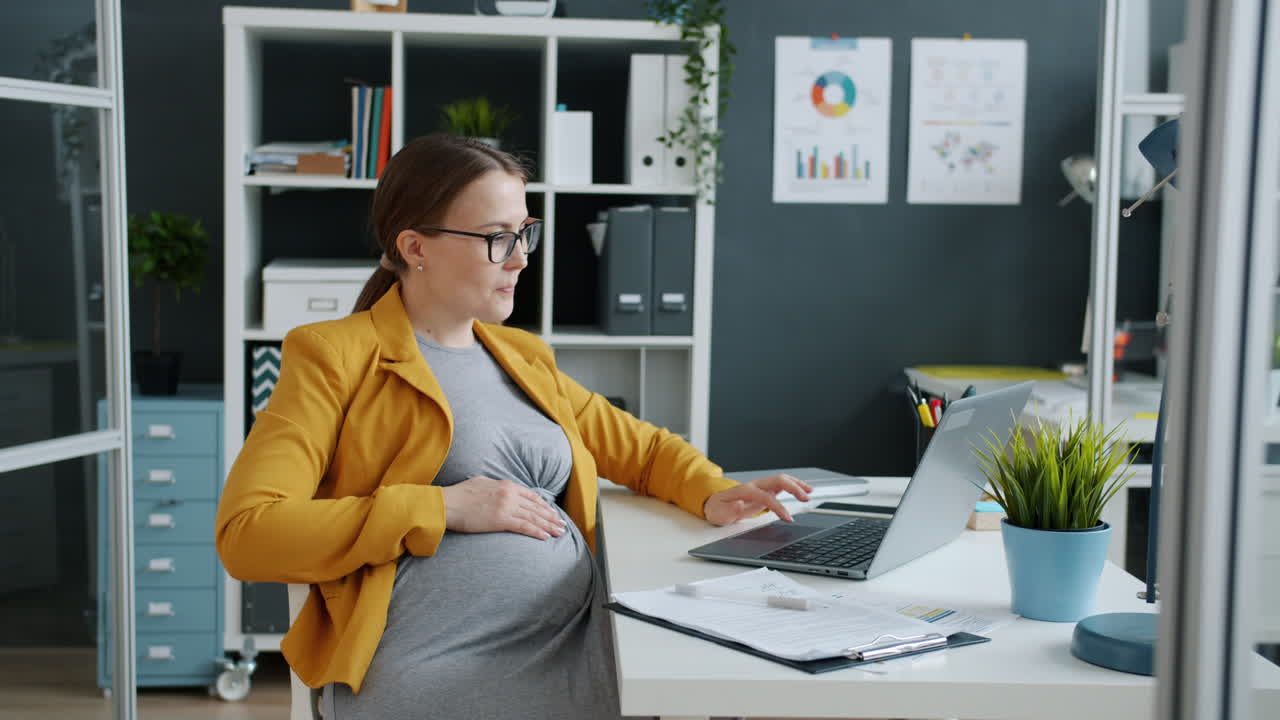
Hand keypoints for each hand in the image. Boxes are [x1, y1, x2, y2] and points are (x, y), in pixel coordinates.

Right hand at [440, 475, 566, 539]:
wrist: (447, 503)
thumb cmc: (459, 495)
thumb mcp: (481, 483)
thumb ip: (495, 487)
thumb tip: (500, 490)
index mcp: (506, 485)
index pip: (531, 496)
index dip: (544, 505)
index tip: (552, 512)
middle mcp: (509, 494)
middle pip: (536, 507)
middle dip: (551, 517)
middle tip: (562, 525)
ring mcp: (506, 506)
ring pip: (533, 517)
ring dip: (548, 526)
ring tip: (559, 532)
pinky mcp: (501, 519)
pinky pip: (524, 526)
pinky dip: (536, 532)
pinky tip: (545, 537)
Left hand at [703, 474, 813, 525]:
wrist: (715, 504)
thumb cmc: (718, 509)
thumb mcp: (719, 513)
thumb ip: (729, 510)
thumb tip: (739, 504)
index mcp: (745, 491)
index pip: (766, 496)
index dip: (778, 507)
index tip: (788, 518)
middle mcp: (755, 485)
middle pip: (777, 480)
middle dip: (793, 488)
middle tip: (806, 498)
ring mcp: (761, 486)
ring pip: (782, 479)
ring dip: (797, 484)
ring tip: (810, 492)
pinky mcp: (765, 490)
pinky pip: (782, 485)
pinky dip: (794, 486)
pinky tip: (803, 491)